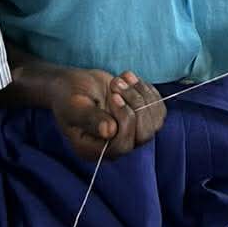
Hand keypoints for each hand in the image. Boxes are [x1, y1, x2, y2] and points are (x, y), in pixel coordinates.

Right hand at [48, 65, 164, 159]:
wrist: (74, 84)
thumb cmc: (68, 95)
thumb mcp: (74, 106)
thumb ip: (90, 119)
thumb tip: (109, 132)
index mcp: (94, 149)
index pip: (123, 145)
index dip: (125, 120)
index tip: (114, 96)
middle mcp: (115, 146)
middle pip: (143, 135)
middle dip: (135, 104)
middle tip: (116, 83)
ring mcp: (130, 133)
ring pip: (155, 122)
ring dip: (142, 95)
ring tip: (122, 77)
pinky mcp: (141, 118)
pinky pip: (158, 110)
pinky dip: (149, 90)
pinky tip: (131, 78)